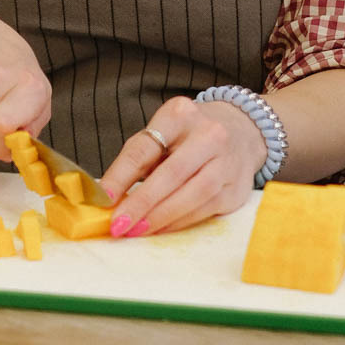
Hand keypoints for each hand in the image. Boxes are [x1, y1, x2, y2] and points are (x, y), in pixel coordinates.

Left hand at [99, 96, 265, 234]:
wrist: (241, 131)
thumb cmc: (190, 135)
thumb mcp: (163, 132)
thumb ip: (139, 160)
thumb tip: (109, 195)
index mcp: (179, 115)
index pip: (145, 148)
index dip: (121, 175)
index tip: (103, 198)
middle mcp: (208, 134)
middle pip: (170, 173)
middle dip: (141, 203)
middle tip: (119, 224)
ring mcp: (227, 161)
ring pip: (191, 195)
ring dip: (160, 218)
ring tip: (136, 230)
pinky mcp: (236, 188)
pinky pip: (204, 210)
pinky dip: (178, 222)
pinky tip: (160, 228)